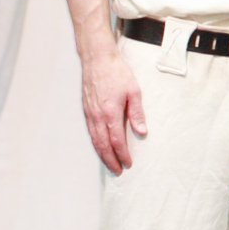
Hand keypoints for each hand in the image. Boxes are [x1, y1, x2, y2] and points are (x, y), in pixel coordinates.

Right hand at [81, 48, 146, 174]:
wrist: (97, 58)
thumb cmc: (116, 72)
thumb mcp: (134, 91)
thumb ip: (137, 113)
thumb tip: (142, 132)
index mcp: (110, 112)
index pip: (116, 140)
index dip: (122, 154)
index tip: (128, 163)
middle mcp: (97, 115)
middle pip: (103, 145)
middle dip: (110, 160)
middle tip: (117, 170)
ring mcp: (90, 113)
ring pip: (94, 139)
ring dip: (102, 154)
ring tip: (110, 163)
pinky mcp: (86, 109)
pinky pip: (90, 131)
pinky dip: (95, 143)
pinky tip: (100, 146)